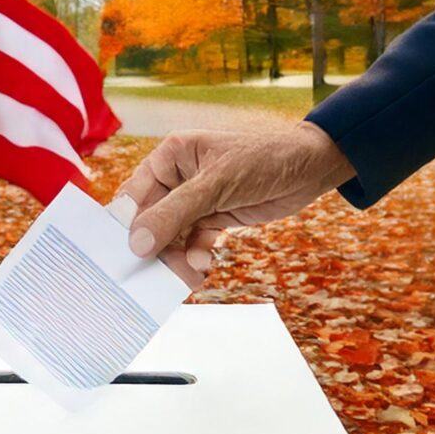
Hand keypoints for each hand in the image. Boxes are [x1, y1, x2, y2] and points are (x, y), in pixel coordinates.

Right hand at [112, 122, 356, 288]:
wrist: (310, 169)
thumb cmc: (263, 160)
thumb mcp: (216, 185)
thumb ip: (175, 214)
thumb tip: (137, 243)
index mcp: (169, 157)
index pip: (134, 196)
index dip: (127, 227)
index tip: (123, 258)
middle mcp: (177, 178)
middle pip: (151, 221)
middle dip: (155, 248)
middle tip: (157, 276)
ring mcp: (195, 200)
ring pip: (172, 237)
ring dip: (177, 257)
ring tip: (188, 274)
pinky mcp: (213, 217)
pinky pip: (193, 242)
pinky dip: (195, 256)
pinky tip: (202, 264)